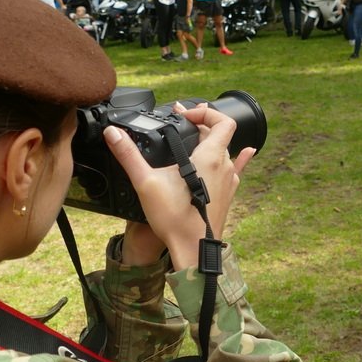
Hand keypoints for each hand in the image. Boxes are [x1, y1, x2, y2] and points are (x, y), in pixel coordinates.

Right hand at [102, 104, 254, 266]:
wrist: (193, 250)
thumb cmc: (175, 219)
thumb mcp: (146, 182)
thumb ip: (129, 155)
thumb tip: (113, 134)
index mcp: (211, 157)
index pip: (222, 120)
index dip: (206, 111)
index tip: (185, 115)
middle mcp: (225, 166)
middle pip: (220, 134)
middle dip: (202, 124)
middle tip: (183, 121)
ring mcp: (229, 181)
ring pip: (225, 151)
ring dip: (211, 140)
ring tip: (197, 135)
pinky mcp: (228, 194)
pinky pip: (236, 169)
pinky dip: (240, 157)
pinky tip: (248, 152)